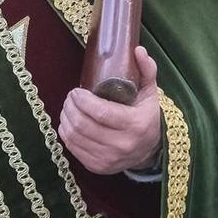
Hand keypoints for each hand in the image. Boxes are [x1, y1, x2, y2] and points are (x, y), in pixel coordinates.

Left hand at [59, 46, 162, 174]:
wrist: (150, 150)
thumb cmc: (147, 116)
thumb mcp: (151, 92)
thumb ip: (146, 70)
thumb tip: (138, 50)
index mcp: (135, 125)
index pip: (101, 112)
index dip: (82, 100)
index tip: (76, 91)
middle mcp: (122, 145)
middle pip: (84, 125)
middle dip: (70, 107)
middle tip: (70, 96)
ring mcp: (109, 159)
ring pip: (75, 137)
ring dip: (65, 118)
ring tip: (67, 107)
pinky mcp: (98, 167)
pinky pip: (73, 148)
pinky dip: (66, 133)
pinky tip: (68, 122)